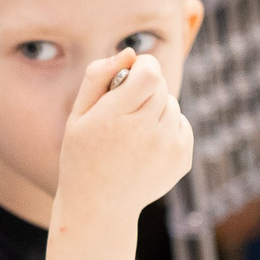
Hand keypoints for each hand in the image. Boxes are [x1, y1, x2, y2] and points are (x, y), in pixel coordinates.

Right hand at [54, 50, 192, 226]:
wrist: (99, 206)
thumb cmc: (82, 155)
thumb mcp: (78, 115)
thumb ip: (98, 77)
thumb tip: (130, 53)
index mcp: (114, 119)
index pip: (150, 74)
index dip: (144, 66)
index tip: (133, 71)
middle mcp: (145, 133)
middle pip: (161, 87)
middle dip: (146, 87)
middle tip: (126, 105)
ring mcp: (167, 149)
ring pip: (172, 105)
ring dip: (156, 109)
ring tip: (133, 130)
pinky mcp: (181, 160)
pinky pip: (181, 124)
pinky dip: (167, 127)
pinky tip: (146, 145)